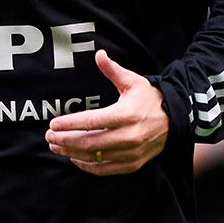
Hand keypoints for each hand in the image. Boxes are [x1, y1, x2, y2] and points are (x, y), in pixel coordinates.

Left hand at [44, 49, 168, 175]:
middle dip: (65, 140)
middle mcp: (128, 136)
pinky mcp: (133, 164)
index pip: (92, 121)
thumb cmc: (149, 98)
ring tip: (55, 146)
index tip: (53, 124)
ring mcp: (131, 153)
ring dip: (71, 153)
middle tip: (49, 137)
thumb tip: (98, 54)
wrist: (174, 119)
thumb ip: (113, 70)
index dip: (70, 124)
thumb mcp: (132, 81)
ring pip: (95, 157)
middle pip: (89, 142)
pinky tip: (74, 158)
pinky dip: (87, 166)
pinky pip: (105, 169)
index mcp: (126, 114)